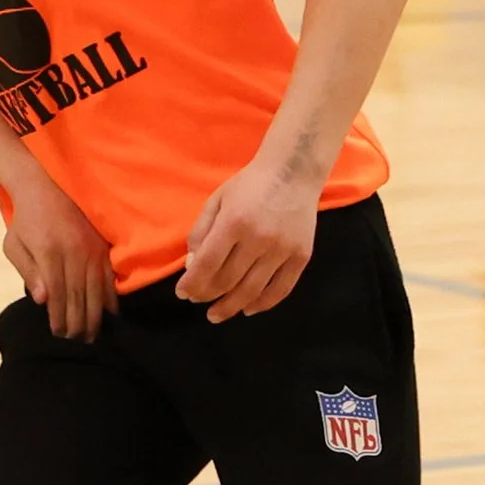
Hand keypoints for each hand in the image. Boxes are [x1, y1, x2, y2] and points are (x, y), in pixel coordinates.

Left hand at [1, 174, 112, 340]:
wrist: (45, 185)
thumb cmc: (25, 220)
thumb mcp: (14, 245)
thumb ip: (28, 272)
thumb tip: (43, 300)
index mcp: (49, 253)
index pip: (57, 294)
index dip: (59, 317)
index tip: (58, 333)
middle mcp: (73, 252)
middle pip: (79, 296)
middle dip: (78, 322)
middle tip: (77, 340)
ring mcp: (91, 249)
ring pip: (96, 289)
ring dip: (95, 316)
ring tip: (92, 334)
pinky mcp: (102, 246)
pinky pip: (109, 276)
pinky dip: (110, 297)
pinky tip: (110, 313)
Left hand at [176, 161, 319, 322]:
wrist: (293, 171)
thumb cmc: (249, 185)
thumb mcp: (216, 201)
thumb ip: (200, 232)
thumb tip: (192, 268)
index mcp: (233, 222)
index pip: (207, 264)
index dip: (192, 284)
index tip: (182, 293)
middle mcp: (258, 239)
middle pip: (227, 281)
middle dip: (207, 295)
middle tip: (197, 300)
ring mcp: (282, 249)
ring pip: (252, 290)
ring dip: (231, 307)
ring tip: (216, 314)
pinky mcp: (301, 255)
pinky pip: (281, 289)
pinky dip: (263, 304)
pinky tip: (248, 309)